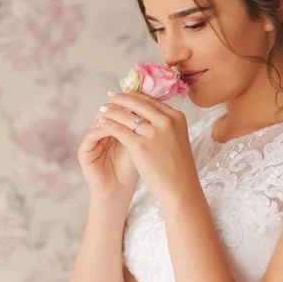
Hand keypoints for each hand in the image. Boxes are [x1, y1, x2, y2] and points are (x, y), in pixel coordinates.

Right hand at [77, 103, 139, 206]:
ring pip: (100, 120)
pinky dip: (103, 130)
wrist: (120, 191)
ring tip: (126, 115)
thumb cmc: (132, 169)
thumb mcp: (139, 144)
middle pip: (109, 110)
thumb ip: (141, 126)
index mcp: (114, 127)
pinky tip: (115, 129)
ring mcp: (91, 139)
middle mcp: (101, 130)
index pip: (120, 108)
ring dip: (113, 117)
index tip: (144, 100)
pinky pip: (92, 134)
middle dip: (121, 107)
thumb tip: (154, 105)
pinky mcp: (84, 149)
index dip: (130, 103)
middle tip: (132, 104)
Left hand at [97, 90, 199, 205]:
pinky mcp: (140, 146)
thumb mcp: (178, 138)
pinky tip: (102, 123)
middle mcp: (166, 121)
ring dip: (112, 111)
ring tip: (103, 110)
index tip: (124, 93)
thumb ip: (166, 125)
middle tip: (109, 96)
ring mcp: (153, 133)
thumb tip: (150, 114)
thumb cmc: (179, 167)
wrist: (181, 188)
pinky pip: (120, 130)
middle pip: (138, 104)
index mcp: (177, 117)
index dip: (135, 96)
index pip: (152, 101)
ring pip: (126, 116)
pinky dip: (109, 125)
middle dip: (121, 99)